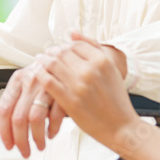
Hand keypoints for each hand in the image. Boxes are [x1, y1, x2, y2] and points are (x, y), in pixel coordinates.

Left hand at [0, 61, 65, 156]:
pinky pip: (55, 116)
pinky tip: (52, 133)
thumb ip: (9, 101)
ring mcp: (46, 86)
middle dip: (20, 141)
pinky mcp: (63, 91)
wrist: (68, 59)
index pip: (4, 110)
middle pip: (18, 118)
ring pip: (35, 119)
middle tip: (24, 151)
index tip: (9, 144)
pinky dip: (53, 129)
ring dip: (37, 138)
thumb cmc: (45, 73)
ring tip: (39, 145)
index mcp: (18, 80)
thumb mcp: (24, 83)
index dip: (4, 132)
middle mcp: (30, 81)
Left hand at [32, 33, 141, 152]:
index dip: (64, 45)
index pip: (75, 44)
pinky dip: (40, 75)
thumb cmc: (116, 99)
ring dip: (43, 61)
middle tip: (46, 54)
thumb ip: (93, 48)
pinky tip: (38, 75)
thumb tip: (72, 32)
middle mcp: (90, 70)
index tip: (59, 49)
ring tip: (40, 61)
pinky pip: (48, 81)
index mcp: (102, 61)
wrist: (121, 127)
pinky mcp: (69, 100)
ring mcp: (79, 85)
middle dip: (51, 52)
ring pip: (53, 64)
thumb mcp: (111, 69)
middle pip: (62, 52)